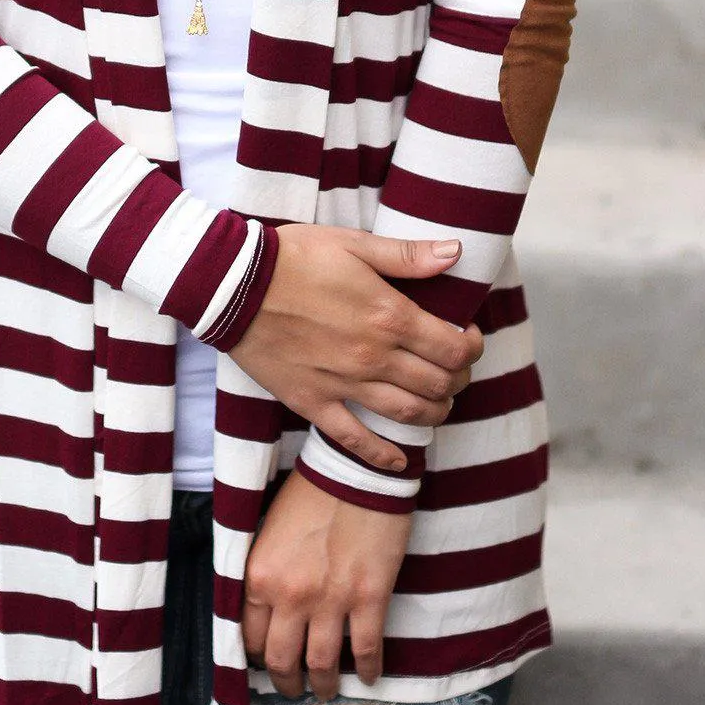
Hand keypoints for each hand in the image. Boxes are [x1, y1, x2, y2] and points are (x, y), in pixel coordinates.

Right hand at [227, 225, 483, 471]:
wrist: (233, 284)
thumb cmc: (294, 256)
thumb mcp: (353, 243)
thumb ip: (407, 256)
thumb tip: (456, 253)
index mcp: (389, 315)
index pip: (453, 347)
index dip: (471, 347)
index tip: (468, 338)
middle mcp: (374, 356)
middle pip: (438, 383)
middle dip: (457, 378)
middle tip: (455, 368)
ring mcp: (344, 384)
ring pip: (408, 414)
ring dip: (434, 412)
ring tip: (437, 402)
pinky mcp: (313, 402)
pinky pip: (354, 441)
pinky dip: (382, 456)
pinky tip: (399, 460)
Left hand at [242, 467, 410, 696]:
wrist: (355, 469)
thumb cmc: (310, 492)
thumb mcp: (269, 531)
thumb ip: (265, 572)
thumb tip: (265, 608)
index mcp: (260, 576)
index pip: (250, 636)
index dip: (258, 656)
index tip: (267, 659)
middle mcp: (291, 595)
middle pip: (281, 659)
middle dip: (286, 680)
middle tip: (293, 686)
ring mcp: (331, 599)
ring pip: (321, 663)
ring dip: (322, 684)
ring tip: (325, 688)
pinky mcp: (369, 597)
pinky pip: (365, 649)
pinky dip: (366, 670)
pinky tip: (367, 677)